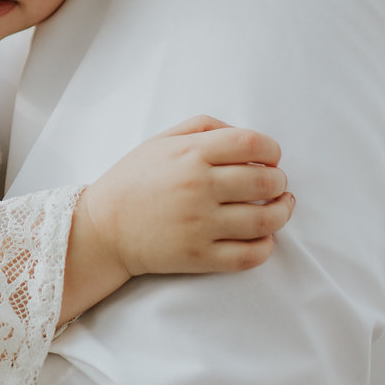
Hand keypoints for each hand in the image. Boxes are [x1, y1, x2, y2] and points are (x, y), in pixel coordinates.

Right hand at [61, 116, 293, 322]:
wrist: (102, 228)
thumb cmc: (134, 180)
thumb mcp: (161, 140)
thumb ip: (204, 127)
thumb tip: (246, 138)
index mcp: (190, 154)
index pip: (252, 144)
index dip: (271, 150)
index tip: (270, 158)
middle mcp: (198, 187)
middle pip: (266, 182)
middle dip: (279, 181)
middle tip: (275, 183)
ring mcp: (200, 225)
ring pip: (265, 220)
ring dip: (282, 212)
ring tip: (279, 207)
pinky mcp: (200, 257)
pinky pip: (250, 255)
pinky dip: (266, 246)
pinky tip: (263, 237)